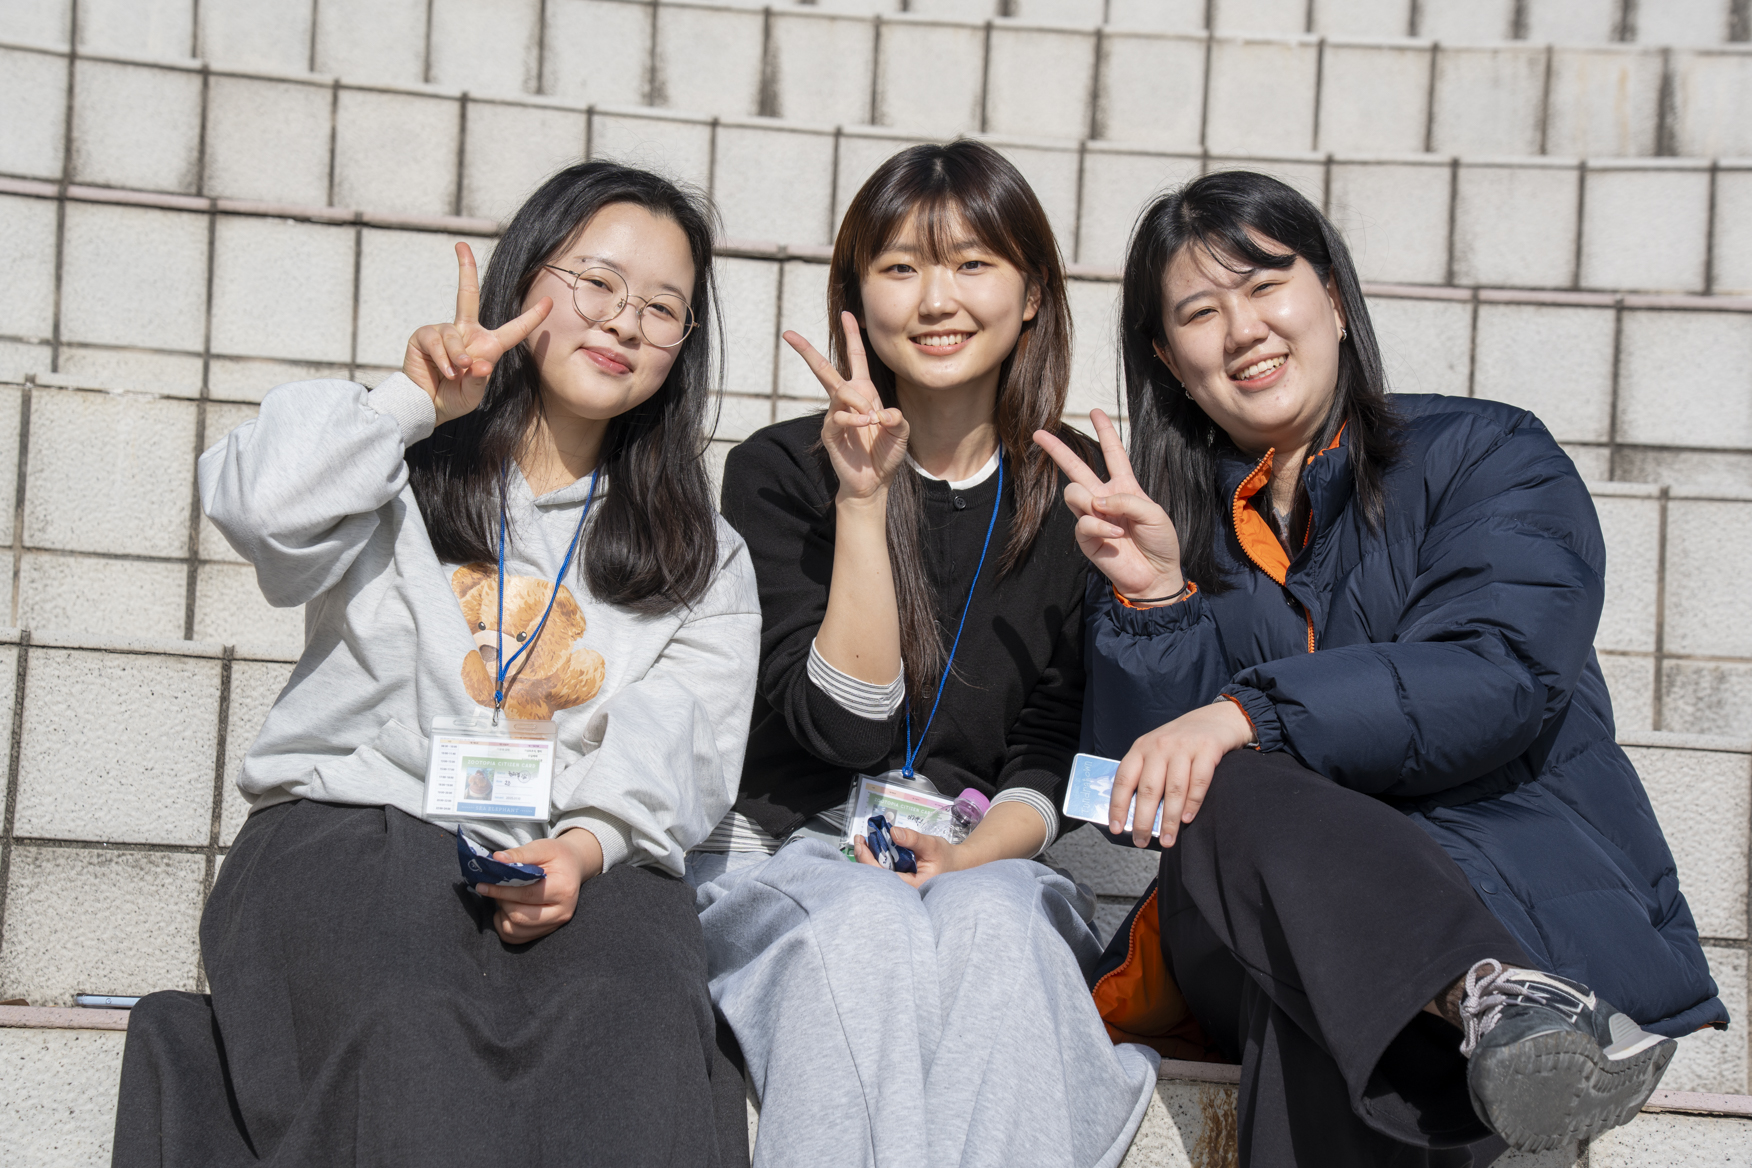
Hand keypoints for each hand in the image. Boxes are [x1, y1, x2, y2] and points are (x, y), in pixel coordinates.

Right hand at [403, 242, 552, 425]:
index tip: (548, 302)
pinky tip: (445, 372)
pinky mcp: (424, 336)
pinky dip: (443, 359)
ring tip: (456, 373)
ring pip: (454, 334)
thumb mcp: (474, 393)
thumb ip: (480, 378)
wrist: (426, 407)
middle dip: (464, 268)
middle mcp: (466, 333)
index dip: (532, 317)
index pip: (514, 329)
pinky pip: (437, 341)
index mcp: (487, 345)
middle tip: (460, 245)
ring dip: (458, 356)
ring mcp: (444, 332)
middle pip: (466, 294)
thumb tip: (479, 363)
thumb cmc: (454, 398)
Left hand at [474, 827, 602, 942]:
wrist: (573, 867)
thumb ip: (520, 854)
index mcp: (563, 889)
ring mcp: (555, 924)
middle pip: (520, 916)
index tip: (483, 884)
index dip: (502, 890)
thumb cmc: (557, 856)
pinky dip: (504, 926)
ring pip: (516, 931)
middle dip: (501, 901)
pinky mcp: (546, 931)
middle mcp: (562, 912)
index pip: (527, 895)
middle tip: (494, 887)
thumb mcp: (542, 847)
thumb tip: (496, 859)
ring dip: (502, 915)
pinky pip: (516, 938)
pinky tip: (506, 910)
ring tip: (502, 898)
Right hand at [784, 312, 908, 502]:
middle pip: (824, 368)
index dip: (851, 335)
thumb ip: (898, 420)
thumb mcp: (901, 432)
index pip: (856, 358)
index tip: (847, 314)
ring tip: (872, 418)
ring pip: (839, 391)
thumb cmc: (886, 454)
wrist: (874, 481)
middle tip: (788, 333)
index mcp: (864, 392)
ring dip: (857, 400)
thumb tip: (883, 413)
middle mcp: (846, 399)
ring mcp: (835, 415)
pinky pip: (837, 416)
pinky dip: (853, 418)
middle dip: (807, 350)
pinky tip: (865, 425)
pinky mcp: (830, 432)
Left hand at [852, 824, 963, 888]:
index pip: (882, 877)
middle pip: (875, 878)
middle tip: (859, 840)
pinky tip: (872, 850)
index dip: (867, 860)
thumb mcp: (931, 845)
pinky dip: (875, 861)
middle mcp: (904, 892)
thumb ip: (913, 839)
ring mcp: (901, 887)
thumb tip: (894, 832)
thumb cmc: (945, 857)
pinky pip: (883, 874)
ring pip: (877, 877)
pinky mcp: (899, 882)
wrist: (956, 865)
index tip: (861, 843)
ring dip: (867, 859)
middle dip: (863, 858)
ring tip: (863, 842)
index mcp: (912, 887)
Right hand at [1032, 409, 1183, 601]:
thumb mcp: (1154, 513)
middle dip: (1057, 450)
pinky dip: (1101, 527)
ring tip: (1109, 517)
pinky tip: (1116, 536)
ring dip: (1090, 501)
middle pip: (1077, 468)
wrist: (1156, 575)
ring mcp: (1093, 517)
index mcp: (1125, 487)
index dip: (1105, 432)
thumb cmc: (1160, 543)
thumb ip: (1127, 499)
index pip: (1112, 454)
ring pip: (1073, 493)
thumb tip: (1097, 500)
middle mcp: (1105, 498)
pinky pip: (1084, 522)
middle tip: (1039, 433)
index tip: (1096, 411)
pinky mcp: (1086, 538)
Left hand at [1113, 700, 1253, 847]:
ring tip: (1167, 840)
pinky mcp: (1208, 749)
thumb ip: (1147, 774)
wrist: (1217, 718)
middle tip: (1141, 841)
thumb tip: (1136, 815)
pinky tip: (1187, 819)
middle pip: (1148, 789)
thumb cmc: (1181, 743)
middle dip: (1143, 820)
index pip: (1124, 779)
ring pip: (1174, 789)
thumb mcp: (1157, 750)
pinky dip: (1193, 803)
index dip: (1118, 805)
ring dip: (1169, 819)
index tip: (1116, 828)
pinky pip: (1199, 781)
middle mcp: (1160, 746)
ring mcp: (1184, 747)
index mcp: (1141, 747)